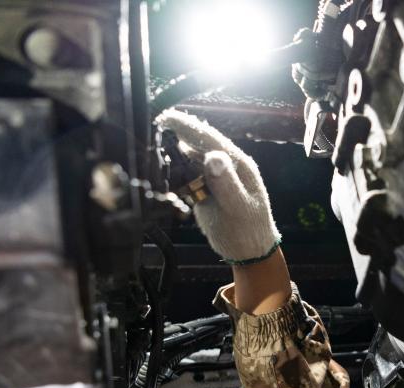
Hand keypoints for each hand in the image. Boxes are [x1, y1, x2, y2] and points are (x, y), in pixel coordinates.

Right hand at [156, 109, 280, 264]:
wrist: (249, 253)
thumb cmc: (248, 231)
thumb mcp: (238, 208)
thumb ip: (226, 183)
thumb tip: (212, 156)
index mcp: (238, 164)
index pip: (210, 139)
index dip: (188, 127)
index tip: (166, 117)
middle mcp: (225, 166)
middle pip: (197, 143)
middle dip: (176, 134)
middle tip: (154, 129)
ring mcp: (213, 177)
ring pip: (189, 158)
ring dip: (173, 153)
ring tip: (153, 149)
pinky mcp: (203, 190)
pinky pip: (186, 175)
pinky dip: (174, 172)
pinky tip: (163, 172)